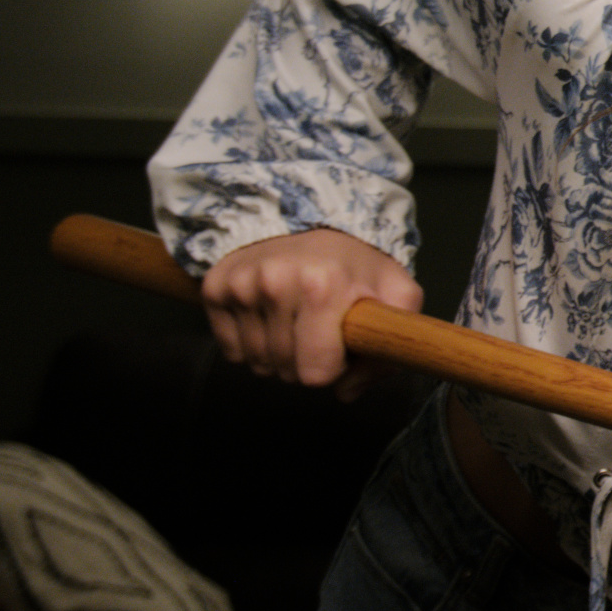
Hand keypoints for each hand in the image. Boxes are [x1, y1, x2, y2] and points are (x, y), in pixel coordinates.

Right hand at [199, 228, 423, 398]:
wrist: (308, 219)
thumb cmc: (355, 264)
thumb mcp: (396, 292)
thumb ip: (393, 344)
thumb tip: (346, 391)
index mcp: (323, 286)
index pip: (315, 372)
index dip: (333, 368)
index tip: (340, 345)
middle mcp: (275, 283)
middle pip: (286, 371)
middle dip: (307, 362)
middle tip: (319, 330)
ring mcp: (240, 285)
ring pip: (258, 363)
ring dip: (279, 355)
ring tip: (296, 322)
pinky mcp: (215, 289)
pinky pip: (232, 351)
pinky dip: (252, 344)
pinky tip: (271, 318)